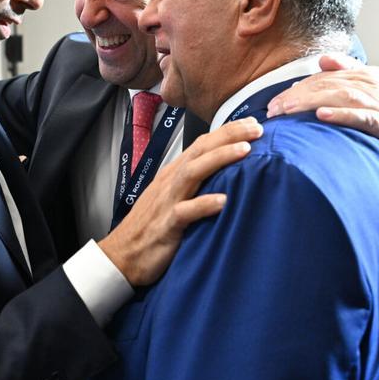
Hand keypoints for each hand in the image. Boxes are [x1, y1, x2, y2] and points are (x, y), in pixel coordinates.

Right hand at [98, 119, 262, 286]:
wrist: (121, 256)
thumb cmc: (150, 229)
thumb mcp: (172, 199)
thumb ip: (193, 185)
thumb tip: (223, 177)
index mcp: (173, 174)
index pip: (201, 145)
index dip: (226, 132)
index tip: (252, 123)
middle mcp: (170, 182)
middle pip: (200, 150)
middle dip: (229, 136)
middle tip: (256, 128)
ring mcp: (167, 202)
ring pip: (193, 172)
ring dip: (220, 159)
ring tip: (245, 150)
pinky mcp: (166, 225)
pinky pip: (185, 212)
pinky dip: (204, 204)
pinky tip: (223, 200)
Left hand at [267, 55, 378, 166]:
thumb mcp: (372, 89)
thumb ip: (349, 73)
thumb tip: (323, 60)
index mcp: (365, 75)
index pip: (324, 77)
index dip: (297, 88)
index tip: (275, 102)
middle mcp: (371, 84)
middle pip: (327, 84)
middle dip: (296, 95)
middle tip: (272, 110)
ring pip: (339, 96)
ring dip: (310, 102)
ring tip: (287, 111)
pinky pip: (362, 116)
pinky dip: (341, 114)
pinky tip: (322, 116)